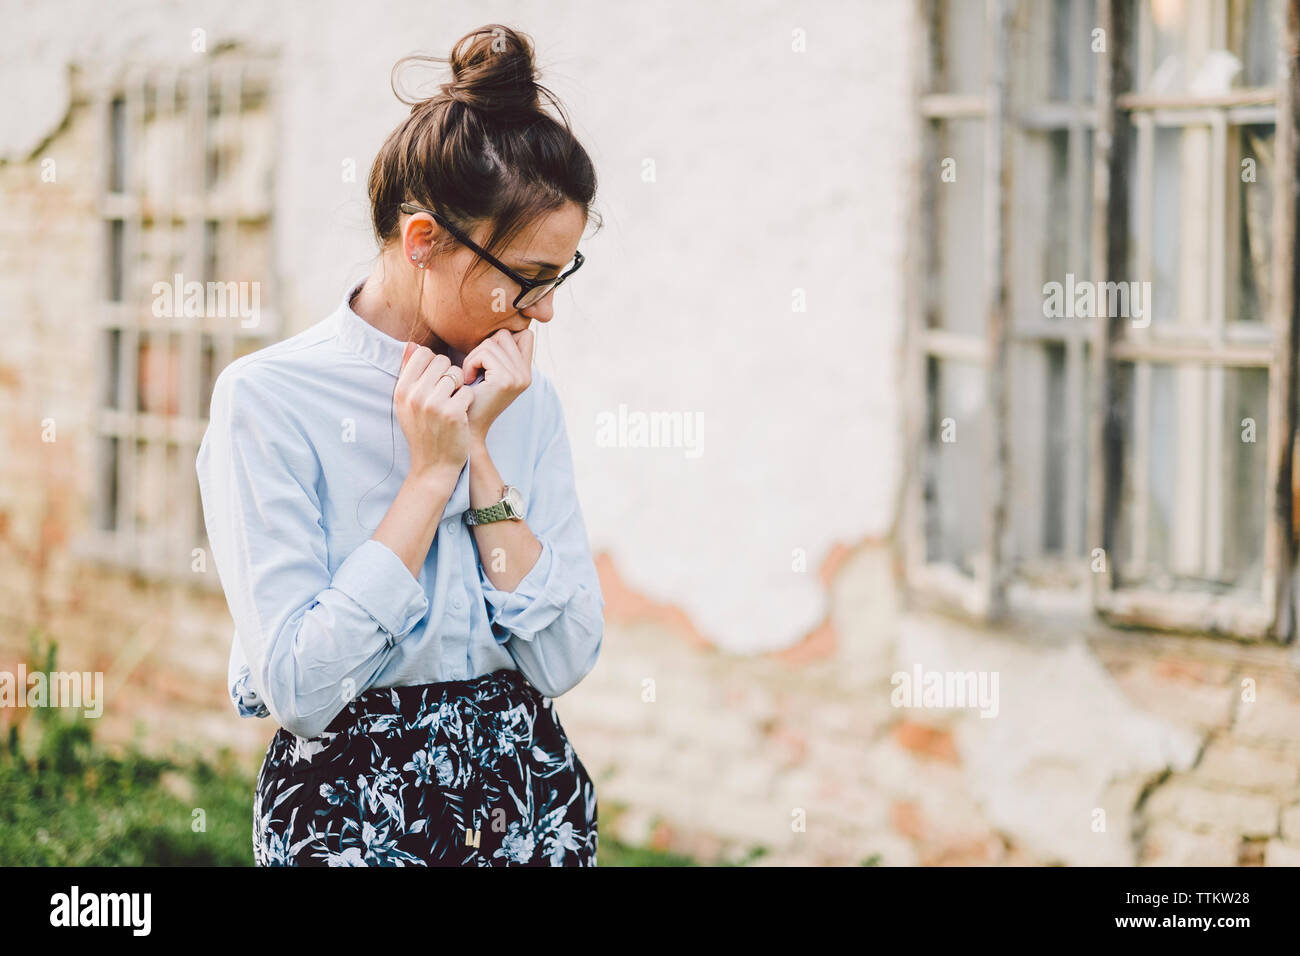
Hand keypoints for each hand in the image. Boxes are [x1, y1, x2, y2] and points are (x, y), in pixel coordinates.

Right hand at [396, 341, 475, 479]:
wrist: (433, 466)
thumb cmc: (423, 431)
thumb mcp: (407, 404)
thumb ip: (409, 373)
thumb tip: (412, 344)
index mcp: (401, 390)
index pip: (422, 353)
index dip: (434, 363)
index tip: (437, 379)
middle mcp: (414, 395)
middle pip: (442, 361)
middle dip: (449, 373)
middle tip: (448, 392)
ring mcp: (433, 404)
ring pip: (456, 374)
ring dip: (459, 387)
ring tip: (453, 403)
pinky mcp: (452, 413)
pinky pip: (467, 391)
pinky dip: (467, 401)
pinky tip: (460, 414)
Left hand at [461, 329, 533, 443]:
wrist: (467, 428)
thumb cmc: (471, 398)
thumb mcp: (490, 373)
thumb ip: (499, 353)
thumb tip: (500, 327)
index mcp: (526, 372)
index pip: (525, 334)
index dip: (502, 340)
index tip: (487, 360)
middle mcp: (527, 374)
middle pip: (505, 335)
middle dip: (484, 347)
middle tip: (475, 370)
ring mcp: (519, 377)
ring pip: (492, 342)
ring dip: (474, 357)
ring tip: (471, 376)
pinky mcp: (505, 379)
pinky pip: (483, 353)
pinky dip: (470, 363)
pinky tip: (468, 380)